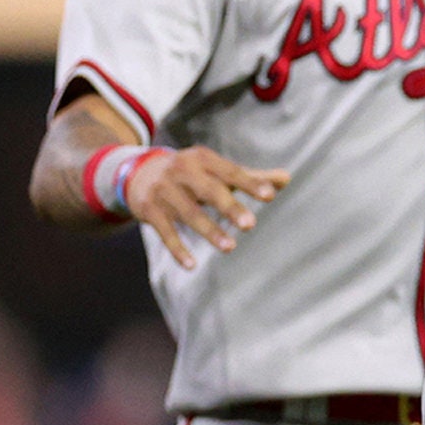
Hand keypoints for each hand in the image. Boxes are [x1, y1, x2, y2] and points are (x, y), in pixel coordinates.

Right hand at [127, 147, 288, 268]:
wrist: (138, 172)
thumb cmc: (191, 173)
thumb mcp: (215, 170)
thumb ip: (249, 176)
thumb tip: (287, 179)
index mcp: (203, 159)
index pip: (230, 172)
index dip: (250, 183)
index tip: (270, 195)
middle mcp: (182, 172)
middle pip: (209, 191)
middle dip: (229, 207)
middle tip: (250, 225)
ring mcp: (164, 191)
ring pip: (189, 213)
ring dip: (209, 230)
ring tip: (230, 248)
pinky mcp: (149, 210)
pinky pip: (165, 232)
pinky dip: (177, 249)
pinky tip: (191, 265)